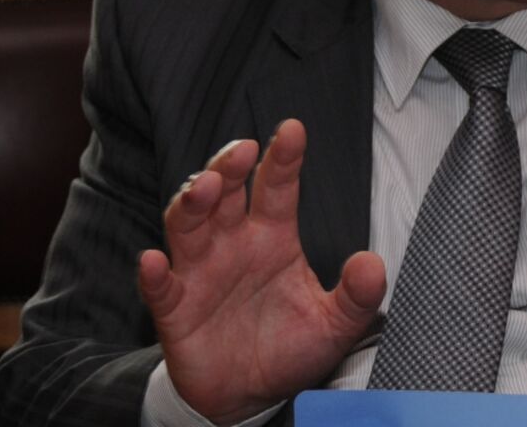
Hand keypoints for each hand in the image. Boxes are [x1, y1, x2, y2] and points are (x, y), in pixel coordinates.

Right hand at [138, 119, 385, 425]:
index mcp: (273, 236)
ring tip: (204, 188)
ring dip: (192, 202)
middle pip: (225, 193)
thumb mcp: (335, 325)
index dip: (283, 158)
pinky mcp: (175, 308)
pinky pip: (161, 287)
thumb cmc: (289, 348)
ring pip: (188, 225)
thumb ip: (356, 296)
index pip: (277, 187)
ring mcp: (200, 272)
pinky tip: (154, 261)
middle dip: (228, 167)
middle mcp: (233, 243)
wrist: (250, 395)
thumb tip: (372, 265)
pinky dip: (154, 273)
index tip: (292, 130)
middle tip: (241, 151)